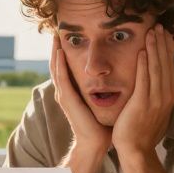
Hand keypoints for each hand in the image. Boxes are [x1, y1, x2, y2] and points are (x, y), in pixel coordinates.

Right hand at [50, 35, 111, 151]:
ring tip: (55, 35)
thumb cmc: (102, 125)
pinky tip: (60, 51)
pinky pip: (62, 78)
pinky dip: (59, 64)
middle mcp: (66, 92)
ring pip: (56, 68)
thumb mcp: (102, 101)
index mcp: (73, 92)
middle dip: (56, 47)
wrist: (95, 143)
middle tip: (56, 29)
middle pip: (57, 64)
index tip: (68, 36)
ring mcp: (64, 95)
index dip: (65, 52)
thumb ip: (104, 89)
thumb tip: (118, 78)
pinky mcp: (68, 99)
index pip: (66, 67)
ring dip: (55, 51)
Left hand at [112, 25, 173, 157]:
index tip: (164, 34)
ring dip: (154, 48)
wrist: (136, 150)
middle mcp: (167, 96)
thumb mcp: (155, 110)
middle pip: (166, 64)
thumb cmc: (142, 132)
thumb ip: (157, 94)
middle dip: (162, 43)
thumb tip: (156, 82)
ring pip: (157, 68)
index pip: (170, 67)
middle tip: (159, 25)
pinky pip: (145, 79)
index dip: (167, 49)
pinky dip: (144, 64)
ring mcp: (156, 100)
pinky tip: (143, 51)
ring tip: (152, 31)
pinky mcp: (143, 103)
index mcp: (171, 96)